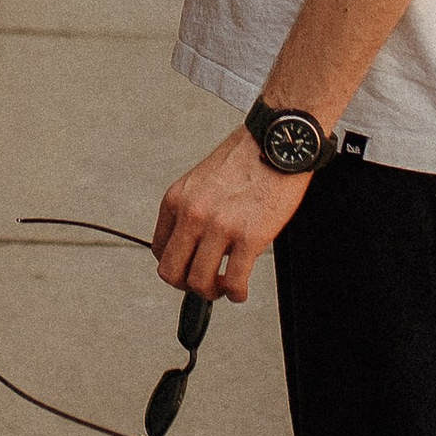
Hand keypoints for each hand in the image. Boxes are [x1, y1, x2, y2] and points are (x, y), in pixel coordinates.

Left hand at [153, 128, 309, 301]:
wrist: (276, 142)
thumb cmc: (247, 157)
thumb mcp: (203, 180)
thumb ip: (193, 209)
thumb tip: (195, 243)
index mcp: (177, 199)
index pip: (159, 250)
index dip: (175, 266)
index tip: (188, 269)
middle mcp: (192, 214)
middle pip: (171, 272)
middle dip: (187, 286)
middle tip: (205, 285)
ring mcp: (219, 227)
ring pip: (199, 282)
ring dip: (212, 292)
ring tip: (226, 287)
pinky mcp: (249, 237)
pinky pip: (235, 282)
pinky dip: (236, 294)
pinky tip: (241, 289)